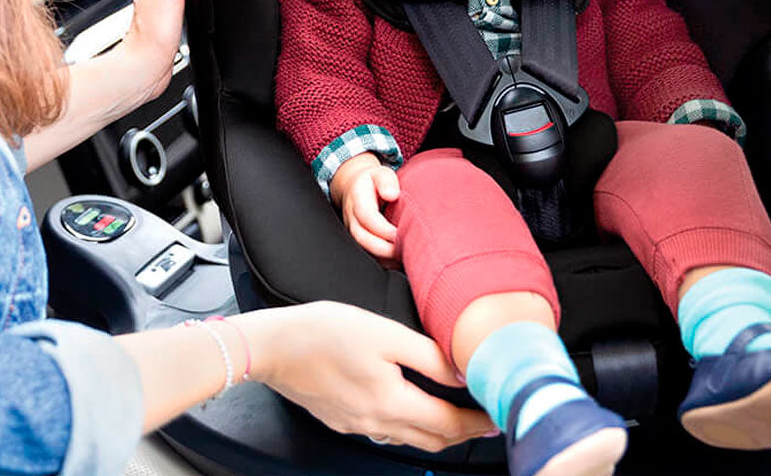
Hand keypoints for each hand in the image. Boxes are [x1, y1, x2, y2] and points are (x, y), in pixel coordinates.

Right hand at [242, 302, 495, 451]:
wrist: (273, 346)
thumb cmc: (324, 331)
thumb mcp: (383, 332)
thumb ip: (427, 355)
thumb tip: (461, 372)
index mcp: (391, 402)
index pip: (448, 425)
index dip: (477, 423)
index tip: (497, 416)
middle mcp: (376, 422)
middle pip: (432, 439)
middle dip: (463, 432)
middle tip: (484, 419)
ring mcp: (357, 424)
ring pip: (409, 437)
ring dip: (436, 430)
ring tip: (454, 413)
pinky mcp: (341, 418)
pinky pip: (385, 430)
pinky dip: (407, 424)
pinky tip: (407, 406)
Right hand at [331, 154, 399, 261]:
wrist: (354, 187)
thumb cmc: (371, 182)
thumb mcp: (380, 173)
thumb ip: (386, 180)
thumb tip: (392, 194)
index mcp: (357, 199)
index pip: (366, 216)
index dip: (382, 228)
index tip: (398, 234)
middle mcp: (351, 217)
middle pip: (362, 237)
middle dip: (383, 248)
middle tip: (404, 251)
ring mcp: (352, 230)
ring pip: (363, 249)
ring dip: (383, 257)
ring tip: (403, 257)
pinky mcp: (357, 239)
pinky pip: (366, 254)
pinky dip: (382, 260)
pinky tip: (397, 260)